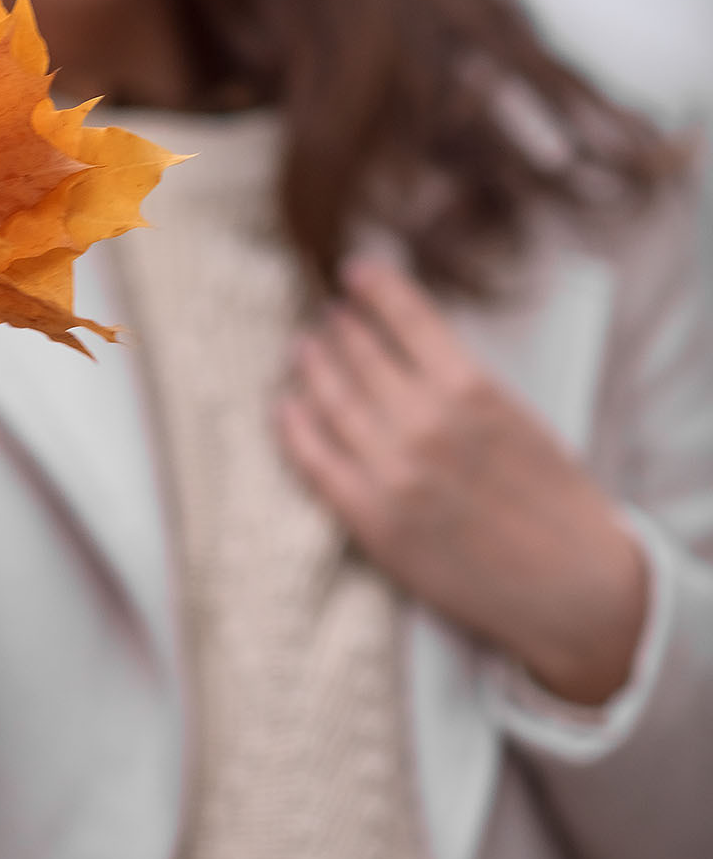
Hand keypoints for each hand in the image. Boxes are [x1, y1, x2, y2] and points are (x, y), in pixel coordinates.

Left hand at [279, 256, 647, 705]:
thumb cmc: (550, 498)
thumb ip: (459, 381)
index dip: (374, 286)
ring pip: (329, 399)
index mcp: (472, 390)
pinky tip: (285, 407)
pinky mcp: (371, 520)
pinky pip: (313, 459)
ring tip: (303, 349)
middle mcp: (426, 424)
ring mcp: (393, 473)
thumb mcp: (516, 416)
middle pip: (359, 353)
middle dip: (340, 327)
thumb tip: (402, 340)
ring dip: (311, 366)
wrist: (572, 588)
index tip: (356, 271)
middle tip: (329, 316)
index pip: (406, 315)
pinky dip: (293, 426)